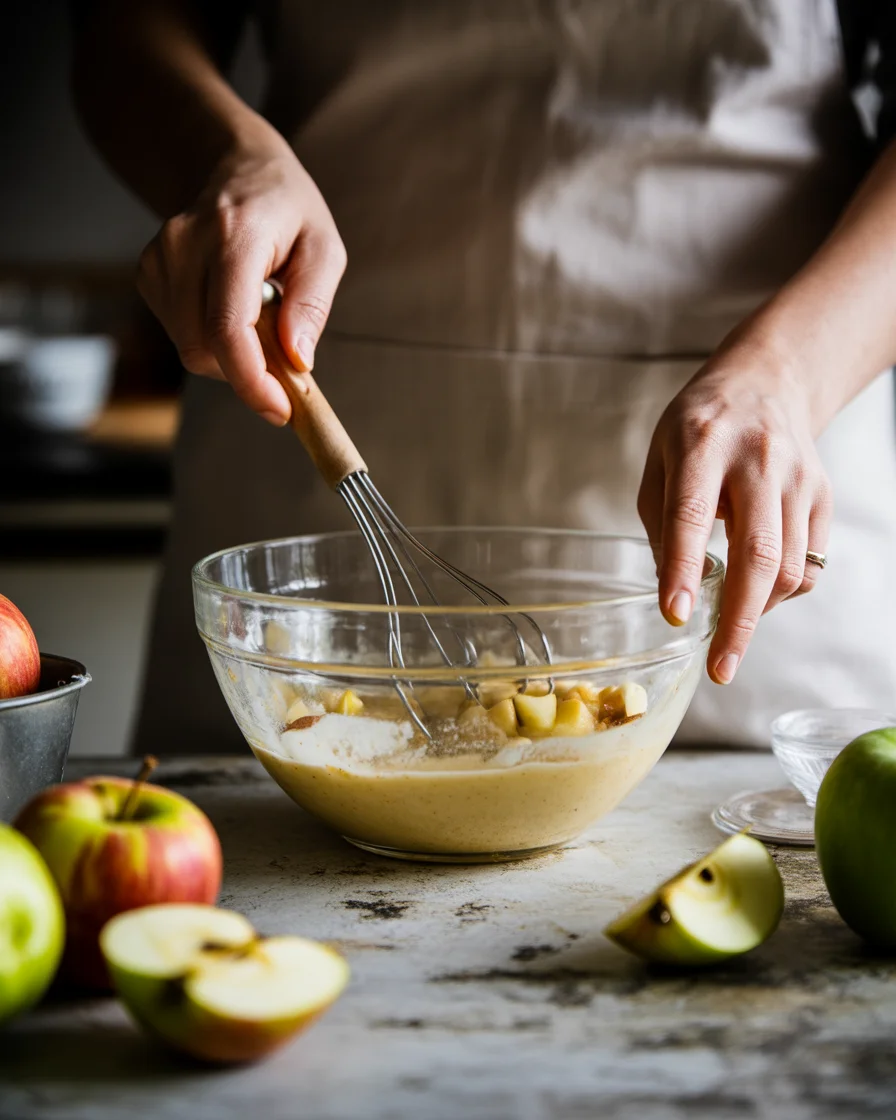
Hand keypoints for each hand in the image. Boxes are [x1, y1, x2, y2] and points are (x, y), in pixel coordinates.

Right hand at [137, 130, 345, 424]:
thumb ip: (312, 305)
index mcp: (233, 235)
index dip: (251, 381)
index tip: (280, 410)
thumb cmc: (288, 211)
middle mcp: (184, 245)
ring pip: (191, 349)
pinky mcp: (147, 275)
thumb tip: (297, 361)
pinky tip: (229, 307)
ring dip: (232, 355)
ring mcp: (157, 260)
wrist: (235, 168)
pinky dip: (212, 340)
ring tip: (258, 315)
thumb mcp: (324, 249)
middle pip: (205, 347)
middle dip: (249, 371)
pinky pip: (181, 337)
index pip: (227, 327)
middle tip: (284, 356)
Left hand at [637, 331, 831, 684]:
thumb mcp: (661, 458)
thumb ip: (661, 521)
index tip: (675, 615)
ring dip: (758, 610)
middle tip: (720, 667)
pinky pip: (809, 565)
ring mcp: (798, 479)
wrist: (768, 382)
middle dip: (739, 620)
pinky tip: (757, 589)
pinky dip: (781, 593)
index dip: (681, 568)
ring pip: (790, 567)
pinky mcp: (823, 496)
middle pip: (759, 553)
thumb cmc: (700, 427)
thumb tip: (674, 592)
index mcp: (702, 443)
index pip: (690, 513)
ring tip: (729, 624)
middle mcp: (758, 460)